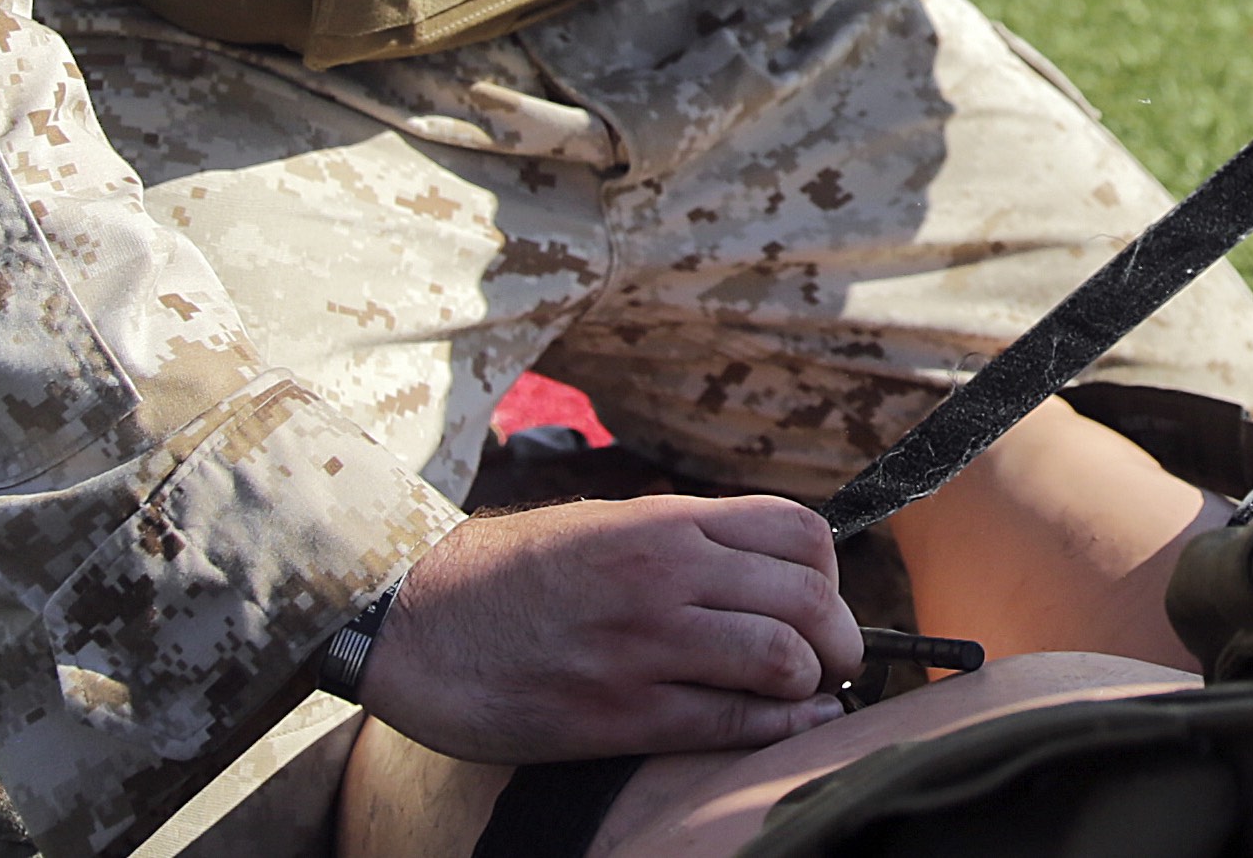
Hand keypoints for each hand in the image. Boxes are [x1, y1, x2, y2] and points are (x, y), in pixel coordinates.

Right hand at [355, 494, 862, 761]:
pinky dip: (780, 729)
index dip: (830, 574)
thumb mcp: (601, 525)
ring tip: (806, 694)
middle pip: (807, 598)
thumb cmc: (508, 576)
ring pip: (781, 660)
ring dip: (813, 684)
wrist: (412, 622)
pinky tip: (790, 726)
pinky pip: (730, 723)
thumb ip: (682, 541)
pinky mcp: (617, 714)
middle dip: (840, 638)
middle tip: (835, 661)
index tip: (820, 603)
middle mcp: (663, 574)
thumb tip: (767, 571)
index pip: (799, 532)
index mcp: (662, 523)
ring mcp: (642, 645)